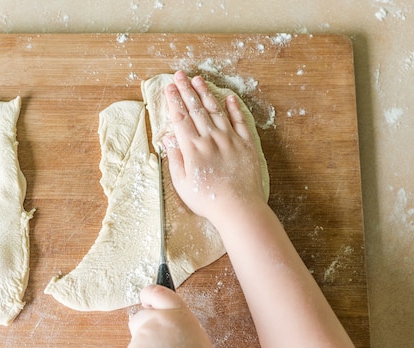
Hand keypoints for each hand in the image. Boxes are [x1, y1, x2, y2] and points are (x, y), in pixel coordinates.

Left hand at [124, 285, 215, 347]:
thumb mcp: (198, 341)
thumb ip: (182, 328)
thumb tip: (174, 328)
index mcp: (180, 315)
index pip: (158, 291)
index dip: (150, 294)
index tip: (147, 298)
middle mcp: (160, 320)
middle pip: (142, 313)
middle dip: (143, 323)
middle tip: (152, 337)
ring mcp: (144, 334)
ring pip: (136, 333)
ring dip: (142, 343)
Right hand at [163, 70, 265, 228]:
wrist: (237, 207)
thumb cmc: (206, 199)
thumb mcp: (182, 183)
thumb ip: (175, 158)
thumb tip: (169, 137)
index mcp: (192, 148)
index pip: (180, 118)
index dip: (173, 100)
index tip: (168, 87)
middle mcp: (210, 138)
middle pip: (196, 109)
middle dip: (186, 90)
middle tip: (179, 75)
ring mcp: (229, 139)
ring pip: (216, 110)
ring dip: (206, 93)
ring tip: (198, 79)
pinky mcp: (245, 144)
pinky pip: (239, 121)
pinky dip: (234, 108)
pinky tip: (228, 97)